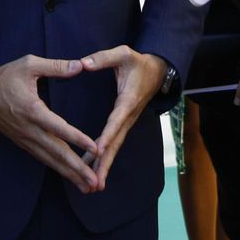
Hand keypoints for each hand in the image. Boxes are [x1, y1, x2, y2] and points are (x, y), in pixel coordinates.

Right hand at [0, 55, 100, 192]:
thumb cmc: (6, 76)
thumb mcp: (29, 64)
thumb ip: (56, 66)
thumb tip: (81, 65)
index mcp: (33, 110)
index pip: (59, 128)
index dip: (78, 139)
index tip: (96, 149)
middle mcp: (30, 129)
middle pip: (57, 152)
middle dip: (77, 169)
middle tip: (95, 182)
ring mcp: (26, 139)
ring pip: (50, 159)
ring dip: (69, 174)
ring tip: (88, 186)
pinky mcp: (23, 142)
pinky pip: (43, 157)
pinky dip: (57, 168)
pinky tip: (69, 176)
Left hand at [81, 46, 167, 187]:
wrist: (157, 71)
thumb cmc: (138, 62)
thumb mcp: (123, 54)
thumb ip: (103, 58)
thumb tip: (83, 63)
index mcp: (128, 100)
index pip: (116, 120)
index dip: (108, 135)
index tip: (98, 151)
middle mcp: (128, 116)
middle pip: (116, 142)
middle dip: (106, 163)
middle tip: (95, 183)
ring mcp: (127, 122)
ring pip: (115, 146)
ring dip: (104, 166)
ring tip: (92, 185)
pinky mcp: (124, 124)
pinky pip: (113, 143)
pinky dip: (104, 158)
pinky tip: (92, 169)